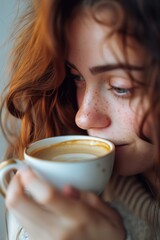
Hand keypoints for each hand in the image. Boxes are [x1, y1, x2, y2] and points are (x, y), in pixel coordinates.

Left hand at [6, 169, 125, 239]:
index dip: (31, 179)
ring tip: (25, 185)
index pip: (47, 195)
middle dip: (14, 184)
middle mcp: (56, 231)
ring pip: (17, 214)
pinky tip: (31, 202)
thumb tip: (66, 188)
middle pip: (20, 204)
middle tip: (21, 174)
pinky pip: (22, 224)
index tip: (28, 168)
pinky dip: (21, 209)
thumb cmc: (107, 238)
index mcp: (77, 218)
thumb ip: (89, 198)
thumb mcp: (110, 216)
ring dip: (15, 195)